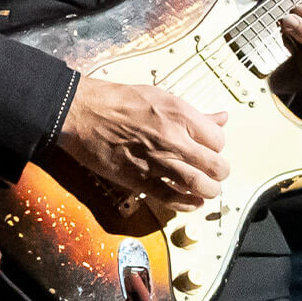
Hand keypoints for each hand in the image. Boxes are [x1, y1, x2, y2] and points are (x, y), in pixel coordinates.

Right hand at [54, 78, 229, 211]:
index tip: (212, 148)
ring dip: (209, 190)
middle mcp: (172, 139)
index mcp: (179, 114)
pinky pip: (171, 198)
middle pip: (214, 165)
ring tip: (209, 189)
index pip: (218, 139)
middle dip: (220, 172)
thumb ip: (193, 113)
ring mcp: (157, 161)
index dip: (217, 146)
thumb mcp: (161, 96)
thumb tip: (219, 118)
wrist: (81, 112)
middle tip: (217, 173)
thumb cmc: (117, 101)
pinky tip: (192, 202)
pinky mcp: (139, 179)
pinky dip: (187, 204)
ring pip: (199, 185)